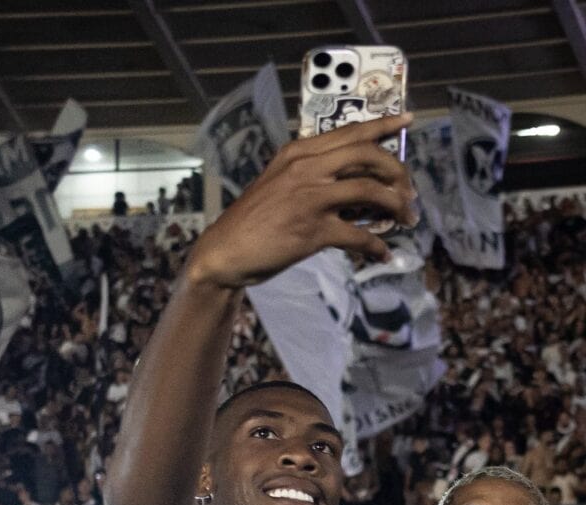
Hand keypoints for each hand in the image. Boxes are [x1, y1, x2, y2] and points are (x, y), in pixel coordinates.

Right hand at [187, 113, 415, 288]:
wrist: (225, 252)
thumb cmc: (253, 221)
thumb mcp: (279, 184)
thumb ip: (312, 177)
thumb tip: (355, 188)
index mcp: (299, 152)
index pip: (349, 131)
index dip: (383, 126)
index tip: (406, 121)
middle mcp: (306, 168)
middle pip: (367, 155)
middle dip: (397, 170)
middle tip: (409, 190)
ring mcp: (311, 198)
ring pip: (370, 191)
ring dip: (396, 206)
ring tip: (407, 219)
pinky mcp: (313, 231)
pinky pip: (358, 236)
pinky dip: (376, 246)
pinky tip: (384, 253)